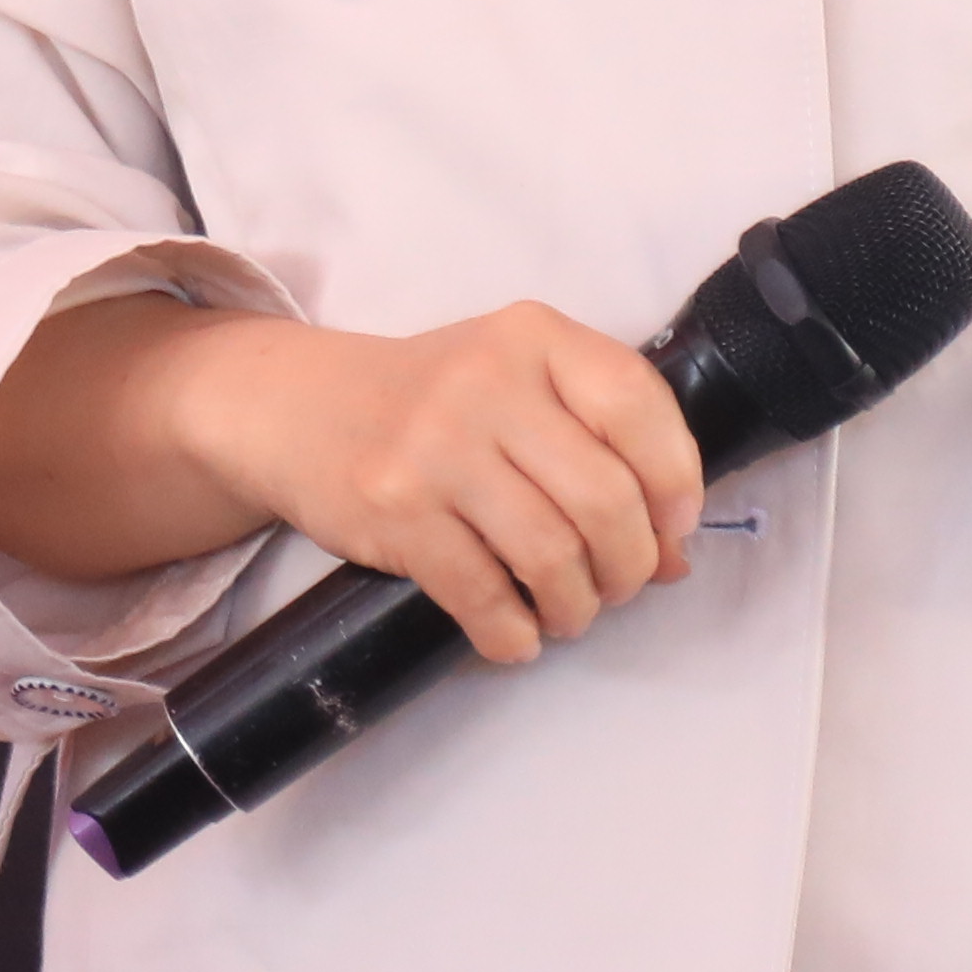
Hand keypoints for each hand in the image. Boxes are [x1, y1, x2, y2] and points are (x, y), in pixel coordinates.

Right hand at [185, 301, 702, 665]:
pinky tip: (514, 636)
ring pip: (550, 555)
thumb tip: (675, 560)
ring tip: (566, 611)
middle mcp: (486, 381)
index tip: (671, 527)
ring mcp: (435, 445)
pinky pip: (482, 594)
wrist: (296, 408)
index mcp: (533, 336)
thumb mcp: (516, 388)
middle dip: (629, 565)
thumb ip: (598, 449)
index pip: (638, 406)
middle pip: (604, 497)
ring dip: (575, 607)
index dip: (675, 481)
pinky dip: (513, 635)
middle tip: (617, 586)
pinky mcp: (394, 509)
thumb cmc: (430, 401)